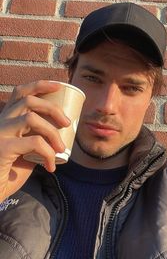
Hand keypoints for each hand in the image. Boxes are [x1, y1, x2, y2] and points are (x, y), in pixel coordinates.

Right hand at [0, 80, 70, 201]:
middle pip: (28, 101)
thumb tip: (59, 134)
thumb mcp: (26, 152)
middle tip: (67, 123)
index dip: (39, 85)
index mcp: (5, 120)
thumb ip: (36, 140)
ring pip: (31, 118)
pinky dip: (48, 153)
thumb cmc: (8, 173)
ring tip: (62, 148)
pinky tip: (50, 166)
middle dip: (53, 108)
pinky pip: (34, 142)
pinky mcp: (1, 148)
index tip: (58, 86)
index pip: (20, 93)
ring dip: (53, 133)